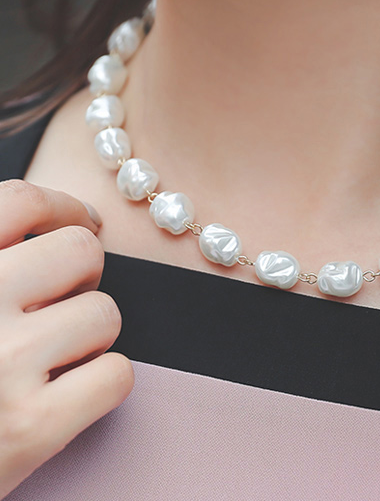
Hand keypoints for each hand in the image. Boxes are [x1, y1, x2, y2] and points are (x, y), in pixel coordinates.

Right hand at [0, 180, 132, 498]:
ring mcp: (3, 364)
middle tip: (64, 300)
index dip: (65, 207)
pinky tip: (68, 395)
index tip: (84, 221)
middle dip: (83, 275)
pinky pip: (117, 374)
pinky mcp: (31, 427)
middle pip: (82, 251)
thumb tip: (44, 227)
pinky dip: (103, 383)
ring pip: (105, 312)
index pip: (21, 202)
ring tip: (53, 358)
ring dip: (89, 335)